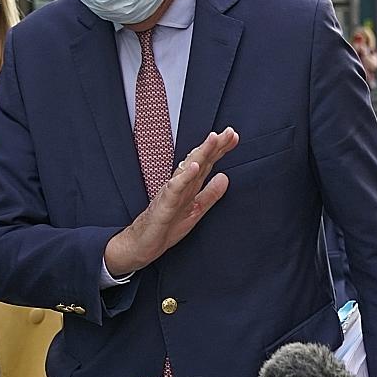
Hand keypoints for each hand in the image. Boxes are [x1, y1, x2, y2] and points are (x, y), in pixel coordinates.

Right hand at [104, 129, 238, 277]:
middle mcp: (181, 185)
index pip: (206, 163)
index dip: (220, 150)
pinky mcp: (164, 205)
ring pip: (187, 169)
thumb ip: (210, 194)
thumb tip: (225, 177)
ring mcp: (171, 193)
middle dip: (214, 145)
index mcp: (189, 186)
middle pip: (199, 160)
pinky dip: (184, 177)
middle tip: (230, 131)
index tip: (233, 136)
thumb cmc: (166, 226)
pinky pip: (174, 189)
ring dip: (200, 153)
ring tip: (213, 139)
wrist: (143, 244)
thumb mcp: (196, 210)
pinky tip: (193, 166)